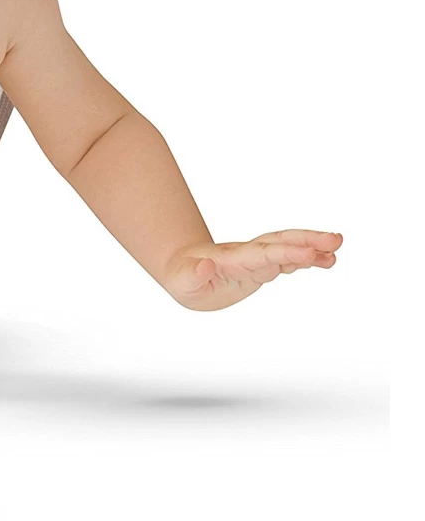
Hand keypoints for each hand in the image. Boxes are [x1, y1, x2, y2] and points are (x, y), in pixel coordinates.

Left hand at [166, 229, 342, 308]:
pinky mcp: (260, 266)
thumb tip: (205, 265)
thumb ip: (194, 274)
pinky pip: (287, 260)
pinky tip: (326, 260)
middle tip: (336, 240)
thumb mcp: (182, 281)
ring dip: (312, 247)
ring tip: (337, 249)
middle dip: (307, 240)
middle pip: (280, 242)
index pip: (263, 254)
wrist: (184, 271)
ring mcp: (256, 258)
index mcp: (232, 259)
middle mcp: (248, 254)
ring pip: (287, 248)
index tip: (310, 254)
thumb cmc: (183, 277)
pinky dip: (306, 259)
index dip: (286, 253)